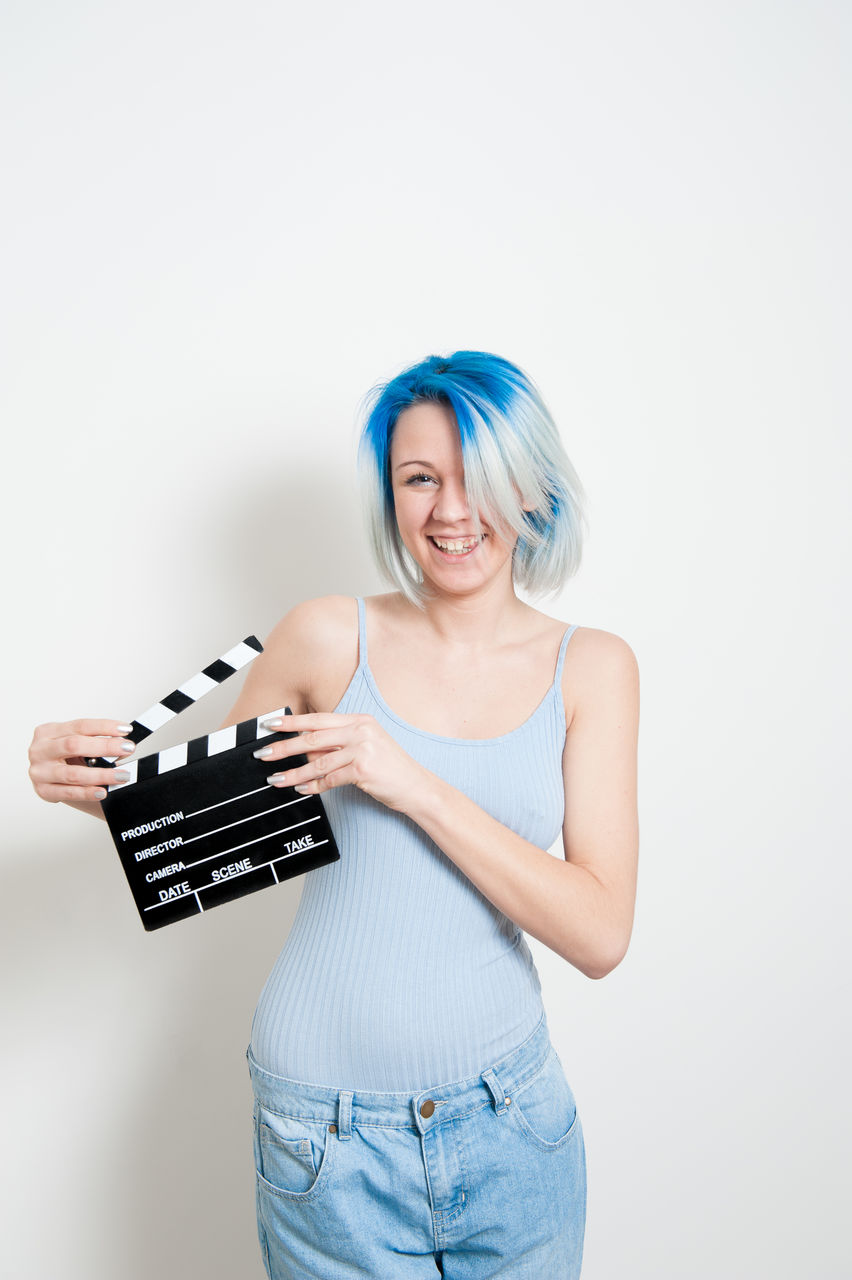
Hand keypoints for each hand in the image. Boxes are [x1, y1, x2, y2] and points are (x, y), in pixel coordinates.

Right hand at [28, 719, 136, 804]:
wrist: (47, 776)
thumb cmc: (62, 756)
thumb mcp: (74, 743)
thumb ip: (93, 742)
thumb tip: (121, 744)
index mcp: (49, 731)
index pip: (80, 726)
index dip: (105, 727)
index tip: (125, 730)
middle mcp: (40, 750)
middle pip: (74, 745)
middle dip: (105, 747)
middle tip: (127, 748)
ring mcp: (40, 771)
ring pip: (73, 773)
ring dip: (101, 775)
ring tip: (121, 775)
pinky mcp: (43, 791)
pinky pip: (69, 793)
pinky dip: (87, 792)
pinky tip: (102, 791)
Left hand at [256, 712, 427, 812]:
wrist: (416, 787)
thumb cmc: (390, 768)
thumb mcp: (365, 746)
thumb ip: (336, 744)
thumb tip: (302, 747)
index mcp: (359, 720)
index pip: (318, 718)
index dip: (291, 722)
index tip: (270, 724)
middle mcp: (360, 730)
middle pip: (313, 737)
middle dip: (284, 746)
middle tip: (263, 753)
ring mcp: (362, 749)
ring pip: (317, 762)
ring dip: (294, 773)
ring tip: (276, 779)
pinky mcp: (363, 769)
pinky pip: (329, 779)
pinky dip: (313, 786)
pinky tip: (301, 790)